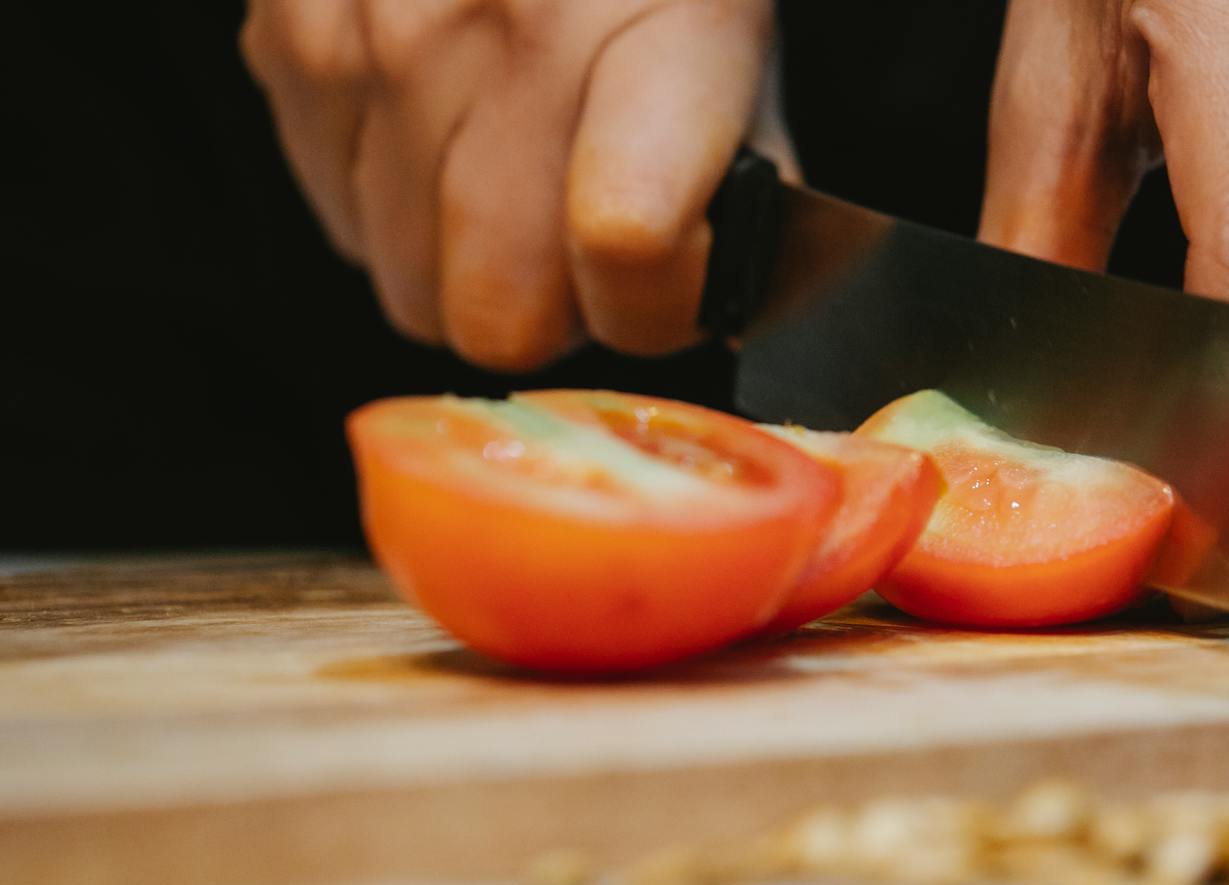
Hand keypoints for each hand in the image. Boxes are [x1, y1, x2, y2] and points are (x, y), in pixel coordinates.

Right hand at [241, 0, 778, 368]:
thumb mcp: (734, 41)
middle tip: (583, 238)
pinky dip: (396, 208)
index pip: (631, 245)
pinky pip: (343, 227)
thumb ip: (744, 184)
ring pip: (412, 292)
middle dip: (556, 311)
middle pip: (501, 316)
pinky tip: (444, 129)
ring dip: (470, 264)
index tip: (673, 272)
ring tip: (513, 168)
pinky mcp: (290, 42)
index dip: (660, 302)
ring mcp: (379, 38)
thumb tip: (720, 296)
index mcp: (657, 21)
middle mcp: (502, 25)